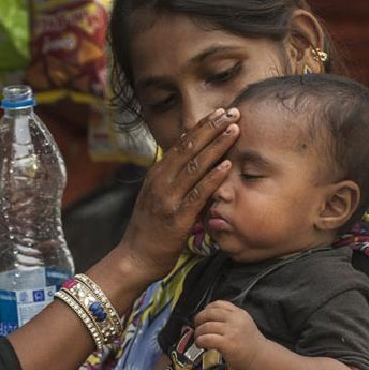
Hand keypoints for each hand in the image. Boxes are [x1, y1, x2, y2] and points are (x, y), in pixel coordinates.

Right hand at [117, 108, 238, 281]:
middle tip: (231, 112)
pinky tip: (227, 166)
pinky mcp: (176, 218)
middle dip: (212, 128)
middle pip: (189, 148)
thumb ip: (174, 180)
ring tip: (234, 130)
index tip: (220, 112)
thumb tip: (194, 164)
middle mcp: (160, 182)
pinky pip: (197, 194)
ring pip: (194, 166)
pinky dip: (213, 178)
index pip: (182, 144)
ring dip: (216, 146)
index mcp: (157, 175)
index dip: (202, 126)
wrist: (134, 258)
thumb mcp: (159, 198)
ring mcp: (167, 199)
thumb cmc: (150, 230)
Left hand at [194, 300, 267, 369]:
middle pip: (209, 313)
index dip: (206, 309)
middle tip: (197, 326)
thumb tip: (210, 313)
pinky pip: (207, 339)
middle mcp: (235, 320)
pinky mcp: (227, 343)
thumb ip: (231, 316)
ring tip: (198, 338)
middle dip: (199, 319)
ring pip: (206, 327)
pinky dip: (200, 341)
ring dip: (198, 332)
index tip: (203, 316)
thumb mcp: (244, 322)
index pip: (218, 304)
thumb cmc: (250, 342)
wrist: (260, 357)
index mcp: (238, 313)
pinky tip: (200, 344)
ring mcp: (231, 331)